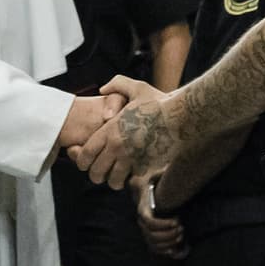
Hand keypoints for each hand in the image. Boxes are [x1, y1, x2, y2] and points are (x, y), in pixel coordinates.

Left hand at [68, 75, 173, 189]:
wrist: (182, 117)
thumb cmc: (160, 103)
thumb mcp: (137, 87)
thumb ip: (117, 84)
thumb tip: (102, 88)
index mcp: (111, 130)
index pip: (85, 155)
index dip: (82, 161)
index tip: (88, 160)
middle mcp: (118, 147)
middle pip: (95, 173)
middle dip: (96, 174)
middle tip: (103, 170)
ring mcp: (131, 159)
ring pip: (112, 181)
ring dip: (113, 180)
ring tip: (117, 174)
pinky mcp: (146, 167)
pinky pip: (131, 181)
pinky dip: (130, 180)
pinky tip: (133, 172)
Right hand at [132, 173, 186, 258]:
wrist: (145, 192)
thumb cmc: (153, 183)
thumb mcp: (155, 175)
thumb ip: (161, 172)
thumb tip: (169, 167)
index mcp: (143, 208)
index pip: (148, 221)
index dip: (163, 224)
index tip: (178, 220)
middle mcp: (142, 222)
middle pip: (151, 235)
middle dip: (168, 234)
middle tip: (182, 228)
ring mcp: (145, 230)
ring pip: (153, 244)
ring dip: (168, 242)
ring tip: (182, 235)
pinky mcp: (151, 237)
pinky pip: (155, 249)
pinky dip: (167, 252)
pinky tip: (178, 250)